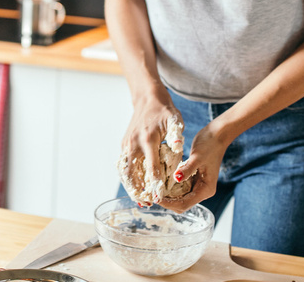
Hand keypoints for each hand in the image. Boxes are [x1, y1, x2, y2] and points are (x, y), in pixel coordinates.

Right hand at [120, 90, 180, 205]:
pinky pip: (124, 164)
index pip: (151, 167)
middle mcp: (134, 143)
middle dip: (138, 190)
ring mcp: (127, 144)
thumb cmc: (164, 111)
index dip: (154, 184)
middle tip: (145, 204)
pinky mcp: (124, 144)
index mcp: (148, 139)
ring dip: (130, 186)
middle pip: (132, 172)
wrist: (147, 98)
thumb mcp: (175, 121)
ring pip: (125, 170)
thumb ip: (176, 135)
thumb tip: (178, 146)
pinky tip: (133, 186)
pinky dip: (127, 177)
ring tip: (139, 199)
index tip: (157, 198)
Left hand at [159, 124, 229, 212]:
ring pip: (180, 197)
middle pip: (182, 204)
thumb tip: (177, 178)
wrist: (216, 135)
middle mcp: (202, 191)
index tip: (156, 197)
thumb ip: (187, 169)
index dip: (170, 203)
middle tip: (153, 194)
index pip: (185, 203)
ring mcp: (198, 186)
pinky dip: (170, 187)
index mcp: (206, 189)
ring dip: (168, 196)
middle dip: (167, 202)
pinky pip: (180, 188)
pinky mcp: (193, 179)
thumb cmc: (209, 145)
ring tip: (155, 190)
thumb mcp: (197, 156)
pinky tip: (161, 182)